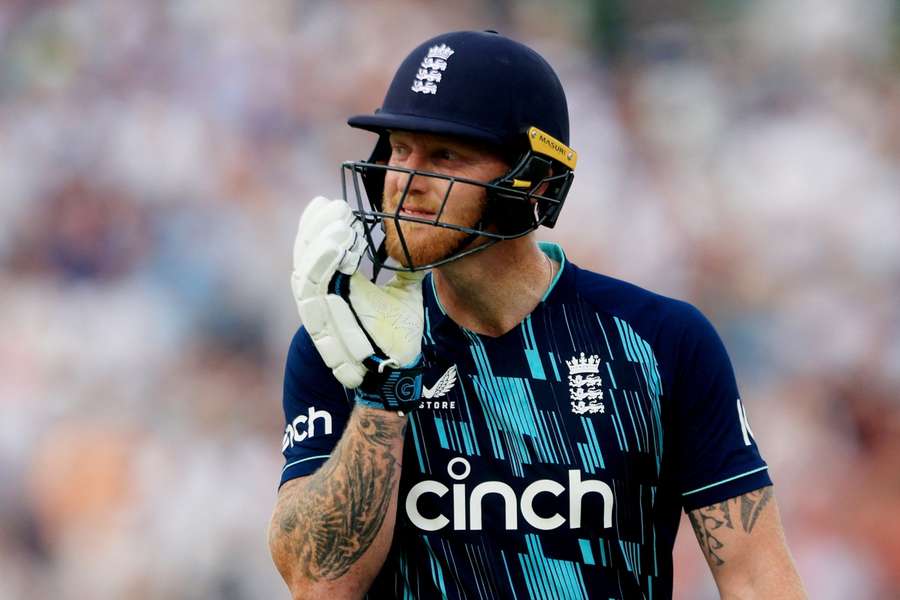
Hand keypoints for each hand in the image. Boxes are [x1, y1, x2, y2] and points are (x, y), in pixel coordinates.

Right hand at [291, 197, 424, 410]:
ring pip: (304, 268)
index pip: (316, 248)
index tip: (328, 201)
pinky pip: (313, 288)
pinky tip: (340, 243)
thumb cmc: (398, 336)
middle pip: (304, 253)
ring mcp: (319, 310)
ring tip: (341, 221)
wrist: (400, 369)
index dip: (317, 224)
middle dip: (316, 225)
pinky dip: (322, 262)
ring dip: (319, 241)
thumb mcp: (405, 294)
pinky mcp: (322, 323)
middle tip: (336, 204)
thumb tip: (420, 246)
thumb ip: (406, 269)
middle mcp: (321, 296)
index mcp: (335, 286)